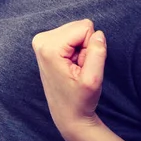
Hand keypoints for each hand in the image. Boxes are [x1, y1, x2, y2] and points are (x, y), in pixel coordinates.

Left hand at [32, 19, 106, 137]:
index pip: (85, 27)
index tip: (81, 66)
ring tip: (74, 68)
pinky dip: (75, 50)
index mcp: (49, 46)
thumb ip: (97, 53)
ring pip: (77, 30)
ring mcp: (42, 40)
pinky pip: (72, 35)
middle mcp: (41, 39)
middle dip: (84, 46)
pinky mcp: (45, 42)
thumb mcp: (93, 80)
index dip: (90, 47)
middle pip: (79, 26)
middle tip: (78, 68)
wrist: (67, 114)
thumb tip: (98, 33)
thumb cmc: (79, 100)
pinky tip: (69, 65)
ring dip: (80, 49)